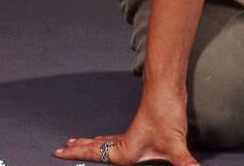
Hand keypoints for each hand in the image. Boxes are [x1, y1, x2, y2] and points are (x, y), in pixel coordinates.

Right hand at [54, 85, 198, 164]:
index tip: (59, 150)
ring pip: (105, 141)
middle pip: (97, 146)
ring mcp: (133, 133)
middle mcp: (126, 142)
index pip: (97, 153)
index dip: (78, 153)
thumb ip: (184, 163)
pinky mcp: (141, 127)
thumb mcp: (176, 144)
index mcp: (127, 150)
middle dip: (79, 149)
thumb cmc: (167, 112)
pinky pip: (115, 137)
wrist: (168, 85)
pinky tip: (109, 140)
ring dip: (91, 143)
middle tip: (62, 147)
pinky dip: (105, 140)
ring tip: (77, 142)